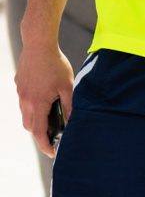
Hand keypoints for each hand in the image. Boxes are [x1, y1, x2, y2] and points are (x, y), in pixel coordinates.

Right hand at [15, 40, 74, 156]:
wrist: (38, 45)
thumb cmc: (55, 64)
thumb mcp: (68, 86)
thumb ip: (70, 105)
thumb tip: (72, 121)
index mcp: (38, 104)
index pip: (39, 132)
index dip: (45, 145)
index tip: (53, 152)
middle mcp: (26, 101)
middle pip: (31, 126)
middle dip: (41, 134)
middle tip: (54, 135)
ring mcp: (20, 94)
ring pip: (26, 115)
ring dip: (36, 120)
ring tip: (51, 118)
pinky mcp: (19, 86)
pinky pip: (24, 102)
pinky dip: (33, 107)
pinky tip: (45, 99)